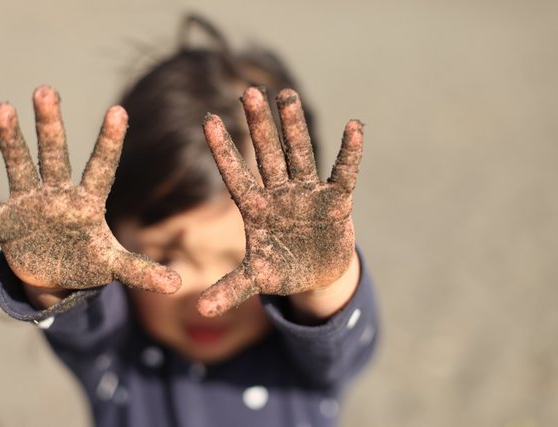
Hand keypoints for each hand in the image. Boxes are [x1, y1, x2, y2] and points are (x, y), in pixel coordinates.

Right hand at [0, 86, 179, 293]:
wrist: (56, 274)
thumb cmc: (88, 261)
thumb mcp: (114, 266)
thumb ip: (141, 271)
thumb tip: (176, 284)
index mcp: (87, 204)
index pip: (101, 168)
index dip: (109, 142)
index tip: (118, 110)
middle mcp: (58, 195)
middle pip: (55, 155)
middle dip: (50, 125)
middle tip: (46, 90)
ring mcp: (29, 205)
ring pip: (20, 166)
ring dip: (10, 140)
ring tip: (3, 107)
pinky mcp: (6, 221)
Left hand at [198, 87, 362, 316]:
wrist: (317, 274)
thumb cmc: (283, 270)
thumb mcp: (257, 279)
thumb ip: (231, 289)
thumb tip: (202, 310)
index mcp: (257, 209)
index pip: (236, 176)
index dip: (223, 150)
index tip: (206, 120)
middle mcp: (280, 194)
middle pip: (268, 155)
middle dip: (260, 126)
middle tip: (250, 92)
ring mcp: (308, 194)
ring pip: (300, 155)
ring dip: (295, 127)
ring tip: (286, 94)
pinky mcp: (336, 201)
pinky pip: (344, 173)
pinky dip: (350, 154)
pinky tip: (354, 127)